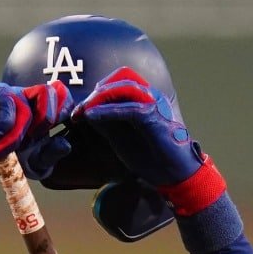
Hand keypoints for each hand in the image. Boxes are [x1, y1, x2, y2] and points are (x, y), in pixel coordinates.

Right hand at [0, 82, 72, 193]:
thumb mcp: (28, 165)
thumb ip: (48, 157)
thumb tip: (66, 144)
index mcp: (40, 113)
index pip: (63, 99)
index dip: (66, 111)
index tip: (55, 132)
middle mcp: (27, 99)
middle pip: (51, 93)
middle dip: (44, 121)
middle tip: (29, 141)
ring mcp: (9, 94)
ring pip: (27, 105)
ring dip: (18, 134)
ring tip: (2, 152)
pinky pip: (7, 103)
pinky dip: (5, 126)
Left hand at [72, 66, 201, 186]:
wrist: (174, 174)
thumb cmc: (151, 157)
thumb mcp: (120, 138)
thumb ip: (106, 124)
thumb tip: (86, 113)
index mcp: (144, 98)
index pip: (117, 82)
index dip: (96, 93)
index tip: (78, 111)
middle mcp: (150, 95)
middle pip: (118, 79)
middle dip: (94, 94)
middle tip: (77, 111)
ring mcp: (153, 103)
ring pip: (122, 88)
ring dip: (98, 99)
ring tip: (82, 112)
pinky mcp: (154, 116)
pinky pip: (128, 108)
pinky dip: (107, 111)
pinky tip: (92, 117)